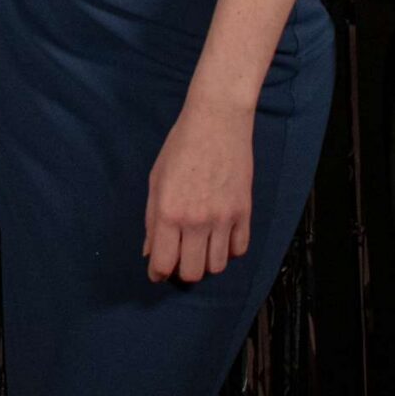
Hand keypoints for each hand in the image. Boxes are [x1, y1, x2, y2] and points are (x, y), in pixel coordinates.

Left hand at [144, 100, 253, 283]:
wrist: (217, 121)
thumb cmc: (180, 147)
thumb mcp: (156, 180)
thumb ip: (152, 220)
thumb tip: (150, 252)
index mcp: (169, 212)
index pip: (164, 264)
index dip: (158, 273)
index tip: (158, 270)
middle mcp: (196, 221)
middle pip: (193, 273)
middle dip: (182, 271)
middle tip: (180, 258)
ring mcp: (223, 218)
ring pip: (217, 266)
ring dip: (206, 262)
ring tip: (200, 247)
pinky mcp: (244, 212)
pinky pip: (239, 250)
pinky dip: (229, 251)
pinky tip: (220, 238)